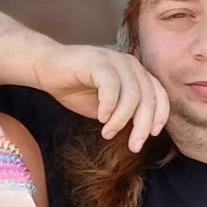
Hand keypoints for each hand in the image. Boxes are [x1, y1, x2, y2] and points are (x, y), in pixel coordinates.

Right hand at [33, 44, 169, 150]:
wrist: (47, 68)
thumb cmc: (76, 88)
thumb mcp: (106, 107)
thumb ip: (124, 114)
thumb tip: (140, 134)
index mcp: (136, 73)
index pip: (158, 94)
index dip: (159, 116)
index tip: (152, 135)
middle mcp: (130, 64)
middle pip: (148, 98)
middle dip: (142, 126)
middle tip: (133, 146)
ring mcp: (114, 61)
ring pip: (132, 94)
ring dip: (121, 120)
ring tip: (107, 133)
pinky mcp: (97, 62)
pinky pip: (111, 86)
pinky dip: (109, 106)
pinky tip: (101, 118)